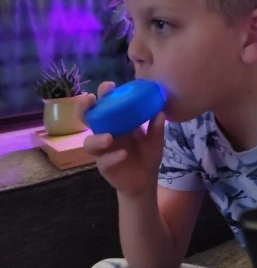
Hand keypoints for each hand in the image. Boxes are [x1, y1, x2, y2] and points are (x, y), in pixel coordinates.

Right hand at [81, 81, 165, 196]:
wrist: (146, 181)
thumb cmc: (147, 156)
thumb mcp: (155, 140)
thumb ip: (156, 127)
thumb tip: (161, 111)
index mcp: (116, 123)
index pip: (106, 105)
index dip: (104, 94)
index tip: (109, 86)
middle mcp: (105, 134)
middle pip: (88, 119)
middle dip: (85, 108)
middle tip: (91, 101)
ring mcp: (102, 151)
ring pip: (89, 143)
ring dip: (97, 138)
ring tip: (110, 137)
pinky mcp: (104, 167)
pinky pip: (104, 161)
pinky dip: (112, 157)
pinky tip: (123, 154)